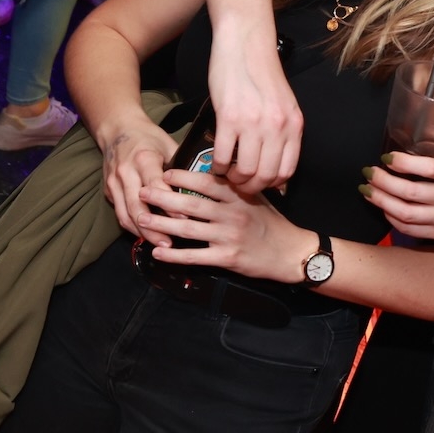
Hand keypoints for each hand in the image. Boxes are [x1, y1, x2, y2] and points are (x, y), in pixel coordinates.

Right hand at [101, 117, 180, 243]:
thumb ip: (182, 165)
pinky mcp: (109, 191)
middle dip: (153, 227)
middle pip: (137, 205)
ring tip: (161, 245)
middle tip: (170, 242)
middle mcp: (126, 172)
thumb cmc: (149, 137)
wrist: (117, 130)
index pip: (155, 185)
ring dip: (142, 233)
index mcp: (144, 158)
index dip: (169, 204)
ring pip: (125, 214)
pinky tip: (147, 237)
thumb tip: (206, 184)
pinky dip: (133, 227)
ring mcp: (114, 183)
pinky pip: (120, 213)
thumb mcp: (168, 143)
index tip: (184, 218)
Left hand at [136, 167, 306, 281]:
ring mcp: (229, 236)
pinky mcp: (227, 257)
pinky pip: (195, 256)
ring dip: (162, 224)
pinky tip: (159, 252)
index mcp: (239, 196)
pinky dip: (174, 254)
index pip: (207, 182)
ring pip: (188, 229)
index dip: (183, 178)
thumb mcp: (257, 199)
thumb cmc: (272, 224)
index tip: (165, 174)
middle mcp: (232, 214)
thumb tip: (208, 177)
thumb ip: (235, 189)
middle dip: (163, 198)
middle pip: (191, 204)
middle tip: (143, 193)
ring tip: (142, 220)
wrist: (290, 252)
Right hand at [206, 18, 302, 193]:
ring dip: (233, 179)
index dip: (271, 185)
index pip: (287, 171)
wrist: (246, 44)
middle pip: (266, 176)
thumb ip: (282, 130)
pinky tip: (215, 162)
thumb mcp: (283, 104)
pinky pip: (222, 155)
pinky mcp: (229, 117)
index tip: (260, 185)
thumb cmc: (262, 73)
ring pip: (244, 171)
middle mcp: (277, 127)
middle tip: (239, 184)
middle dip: (250, 187)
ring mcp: (253, 123)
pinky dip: (217, 165)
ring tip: (227, 173)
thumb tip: (274, 160)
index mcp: (294, 124)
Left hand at [364, 151, 433, 244]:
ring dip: (381, 201)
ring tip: (369, 190)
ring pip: (405, 213)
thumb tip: (423, 139)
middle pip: (410, 193)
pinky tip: (385, 208)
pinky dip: (393, 218)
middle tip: (370, 172)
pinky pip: (410, 229)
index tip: (388, 157)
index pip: (429, 168)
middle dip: (383, 182)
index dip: (403, 163)